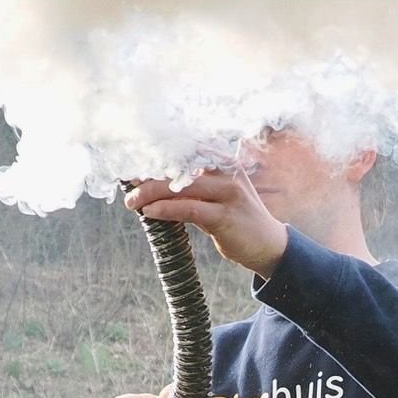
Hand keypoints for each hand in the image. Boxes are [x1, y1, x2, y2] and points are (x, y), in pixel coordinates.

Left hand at [125, 167, 289, 277]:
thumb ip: (192, 189)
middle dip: (150, 176)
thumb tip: (153, 185)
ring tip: (132, 201)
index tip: (136, 164)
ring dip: (151, 193)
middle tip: (130, 186)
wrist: (268, 245)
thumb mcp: (216, 197)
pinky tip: (150, 212)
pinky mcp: (226, 216)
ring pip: (182, 187)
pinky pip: (189, 209)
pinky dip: (166, 209)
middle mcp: (228, 172)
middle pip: (180, 167)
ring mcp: (229, 194)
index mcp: (224, 162)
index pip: (186, 151)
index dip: (159, 156)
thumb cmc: (237, 220)